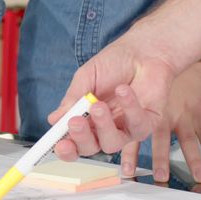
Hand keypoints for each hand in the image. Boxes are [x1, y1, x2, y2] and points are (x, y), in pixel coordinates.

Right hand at [50, 37, 175, 173]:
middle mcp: (103, 129)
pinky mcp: (146, 124)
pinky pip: (136, 125)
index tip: (58, 145)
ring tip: (98, 105)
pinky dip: (128, 107)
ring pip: (111, 143)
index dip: (64, 149)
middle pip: (89, 148)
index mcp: (85, 120)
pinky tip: (123, 89)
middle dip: (81, 138)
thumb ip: (72, 99)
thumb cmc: (113, 63)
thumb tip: (54, 120)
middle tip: (75, 122)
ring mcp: (125, 129)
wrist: (143, 50)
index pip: (72, 143)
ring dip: (103, 126)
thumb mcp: (86, 77)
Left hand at [121, 61, 200, 182]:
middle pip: (161, 139)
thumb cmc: (152, 80)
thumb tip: (92, 131)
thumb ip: (115, 114)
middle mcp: (164, 116)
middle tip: (161, 177)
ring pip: (188, 140)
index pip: (133, 137)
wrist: (181, 62)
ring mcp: (184, 116)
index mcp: (143, 114)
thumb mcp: (134, 92)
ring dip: (194, 159)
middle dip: (160, 158)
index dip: (130, 155)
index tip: (127, 173)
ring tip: (200, 177)